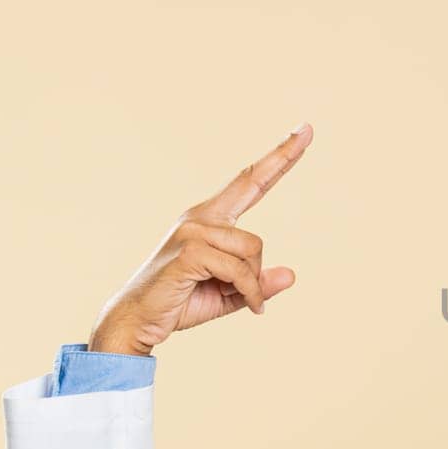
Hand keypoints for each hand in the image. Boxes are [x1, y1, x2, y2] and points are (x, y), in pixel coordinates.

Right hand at [86, 125, 314, 355]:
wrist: (138, 321)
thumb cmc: (181, 303)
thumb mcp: (230, 294)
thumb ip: (257, 284)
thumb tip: (291, 275)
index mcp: (210, 220)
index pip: (249, 182)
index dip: (277, 157)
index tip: (302, 130)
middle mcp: (201, 217)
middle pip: (254, 186)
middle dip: (283, 155)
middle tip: (309, 127)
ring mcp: (193, 230)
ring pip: (254, 249)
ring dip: (254, 282)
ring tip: (242, 300)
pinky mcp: (190, 249)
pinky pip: (240, 271)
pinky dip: (249, 293)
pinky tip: (249, 307)